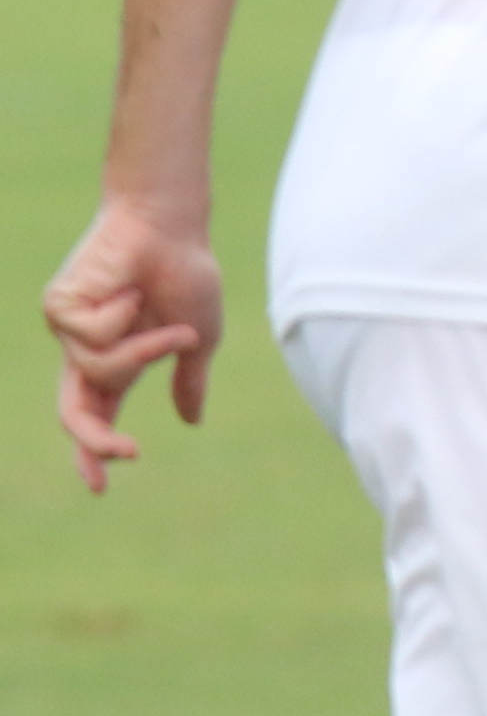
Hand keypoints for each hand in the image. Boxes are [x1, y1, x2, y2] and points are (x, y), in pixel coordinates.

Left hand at [43, 197, 222, 494]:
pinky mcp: (58, 307)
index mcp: (117, 362)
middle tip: (129, 453)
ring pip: (95, 371)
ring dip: (143, 351)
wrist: (170, 227)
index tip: (99, 489)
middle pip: (75, 411)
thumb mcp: (199, 337)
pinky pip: (89, 336)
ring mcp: (69, 329)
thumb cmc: (187, 274)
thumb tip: (191, 421)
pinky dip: (122, 318)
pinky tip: (129, 290)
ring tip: (166, 321)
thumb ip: (189, 378)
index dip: (94, 453)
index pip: (95, 415)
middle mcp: (86, 350)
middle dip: (97, 439)